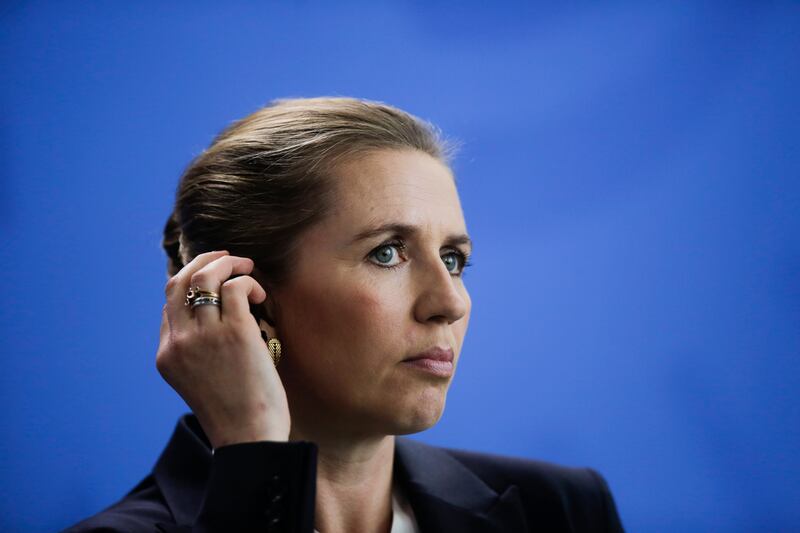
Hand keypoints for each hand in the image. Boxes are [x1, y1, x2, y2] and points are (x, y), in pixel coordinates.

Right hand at [156, 250, 290, 447]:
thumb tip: (213, 317)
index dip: (191, 285)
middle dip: (203, 261)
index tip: (213, 281)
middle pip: (179, 282)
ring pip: (207, 277)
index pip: (169, 305)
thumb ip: (196, 350)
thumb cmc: (234, 412)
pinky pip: (236, 287)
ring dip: (230, 265)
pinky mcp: (235, 332)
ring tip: (248, 267)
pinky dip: (248, 282)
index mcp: (166, 355)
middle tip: (228, 259)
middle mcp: (179, 342)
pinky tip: (259, 295)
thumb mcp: (200, 380)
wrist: (249, 437)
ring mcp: (205, 336)